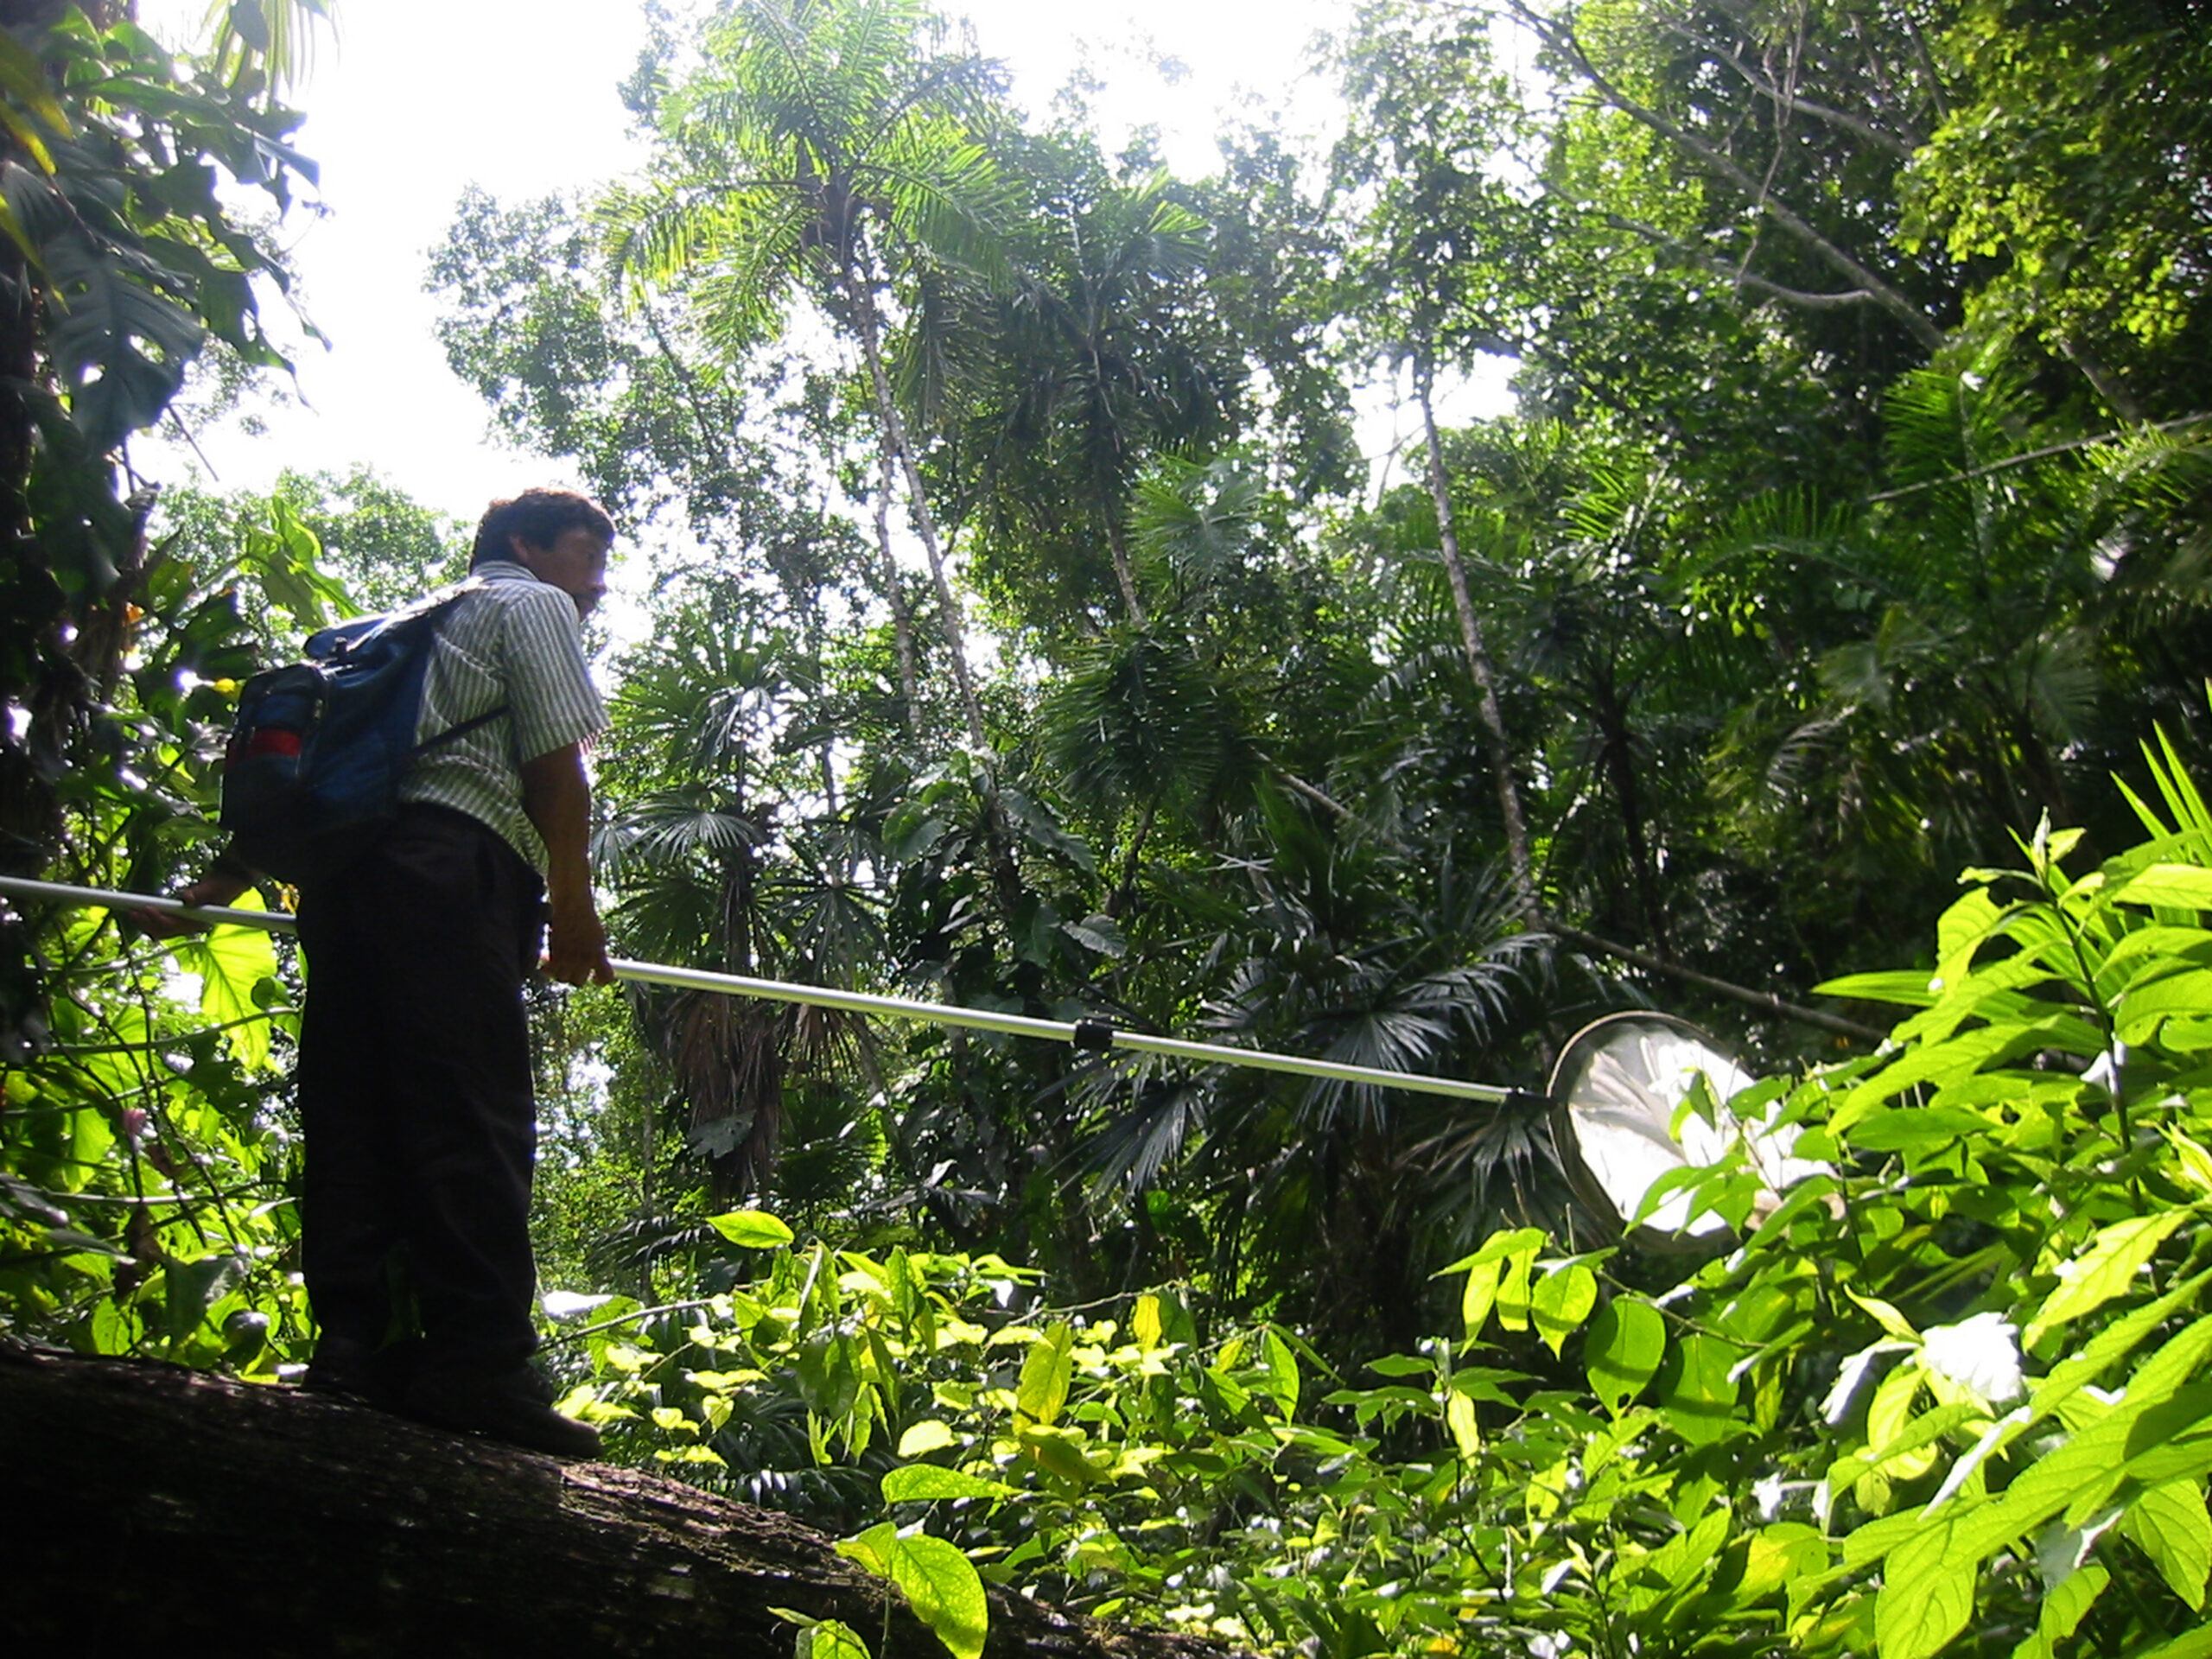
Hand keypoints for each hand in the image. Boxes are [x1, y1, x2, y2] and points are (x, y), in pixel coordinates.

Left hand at [133, 874, 251, 939]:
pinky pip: (163, 923)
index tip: (147, 908)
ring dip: (146, 923)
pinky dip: (151, 919)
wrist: (226, 883)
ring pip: (161, 929)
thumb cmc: (222, 886)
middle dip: (147, 923)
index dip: (157, 919)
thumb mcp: (213, 888)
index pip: (174, 926)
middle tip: (132, 913)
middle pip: (164, 931)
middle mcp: (190, 926)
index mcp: (198, 922)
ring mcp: (184, 923)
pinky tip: (141, 913)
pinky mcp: (180, 918)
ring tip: (132, 913)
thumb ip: (199, 894)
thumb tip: (186, 898)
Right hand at [543, 903, 615, 986]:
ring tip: (559, 963)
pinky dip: (546, 969)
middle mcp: (585, 959)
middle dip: (576, 976)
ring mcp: (569, 958)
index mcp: (599, 955)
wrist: (573, 906)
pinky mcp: (554, 954)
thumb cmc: (585, 918)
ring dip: (560, 972)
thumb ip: (598, 953)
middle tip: (572, 967)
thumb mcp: (598, 937)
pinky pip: (548, 970)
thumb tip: (598, 965)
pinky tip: (546, 962)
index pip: (605, 977)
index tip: (594, 979)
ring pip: (563, 978)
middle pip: (579, 981)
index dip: (600, 981)